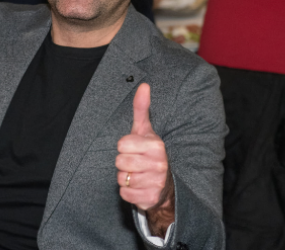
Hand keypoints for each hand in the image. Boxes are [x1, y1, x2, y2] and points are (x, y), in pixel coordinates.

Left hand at [117, 83, 174, 235]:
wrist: (165, 185)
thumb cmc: (149, 153)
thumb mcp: (145, 130)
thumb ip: (141, 108)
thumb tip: (143, 85)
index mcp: (156, 146)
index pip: (121, 145)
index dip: (124, 147)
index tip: (133, 149)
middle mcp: (159, 164)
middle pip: (119, 162)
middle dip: (123, 163)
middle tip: (134, 163)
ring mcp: (156, 183)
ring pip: (121, 178)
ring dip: (125, 177)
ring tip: (137, 174)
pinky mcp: (150, 199)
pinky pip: (124, 194)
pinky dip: (127, 192)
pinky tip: (137, 186)